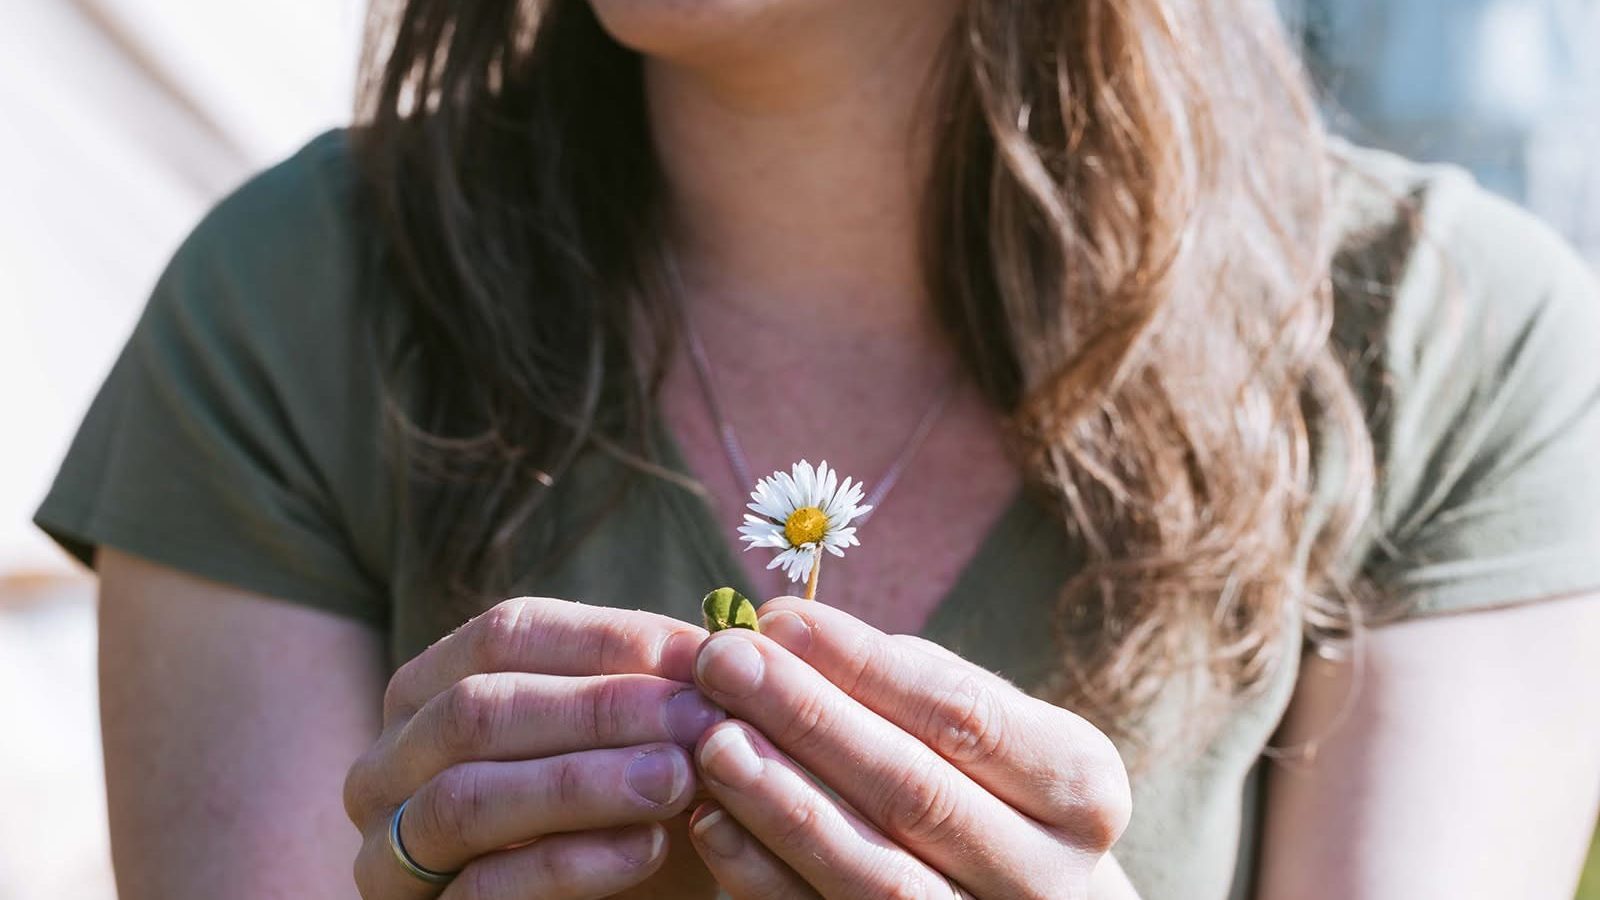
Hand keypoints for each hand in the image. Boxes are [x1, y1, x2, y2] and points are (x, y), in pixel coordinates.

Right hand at [343, 597, 724, 898]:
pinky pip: (482, 888)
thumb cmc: (631, 810)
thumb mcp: (646, 738)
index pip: (510, 632)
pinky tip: (647, 848)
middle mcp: (390, 760)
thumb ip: (664, 686)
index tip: (707, 653)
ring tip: (679, 777)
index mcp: (434, 686)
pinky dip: (569, 863)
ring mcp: (389, 850)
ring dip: (582, 782)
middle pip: (480, 709)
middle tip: (702, 717)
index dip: (611, 640)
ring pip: (468, 797)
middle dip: (601, 710)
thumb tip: (728, 630)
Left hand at [684, 597, 1131, 898]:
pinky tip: (712, 819)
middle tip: (723, 660)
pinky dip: (764, 875)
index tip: (776, 617)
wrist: (1018, 899)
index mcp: (1082, 788)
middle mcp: (1051, 877)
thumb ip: (905, 683)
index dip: (862, 664)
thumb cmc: (987, 786)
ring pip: (877, 875)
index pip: (961, 715)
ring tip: (713, 738)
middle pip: (915, 790)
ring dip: (784, 801)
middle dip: (808, 717)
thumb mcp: (987, 729)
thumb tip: (783, 631)